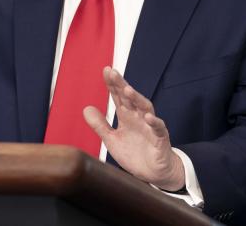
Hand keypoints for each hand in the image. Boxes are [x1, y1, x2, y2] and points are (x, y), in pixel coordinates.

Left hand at [83, 67, 184, 190]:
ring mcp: (150, 127)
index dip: (113, 84)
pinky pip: (159, 128)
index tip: (106, 70)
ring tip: (127, 90)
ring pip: (145, 108)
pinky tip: (147, 116)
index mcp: (127, 117)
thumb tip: (86, 108)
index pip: (119, 97)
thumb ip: (100, 125)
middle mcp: (138, 117)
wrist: (153, 174)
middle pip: (130, 98)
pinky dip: (154, 122)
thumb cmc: (134, 154)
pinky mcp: (160, 139)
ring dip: (137, 99)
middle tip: (113, 73)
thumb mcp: (112, 140)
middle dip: (122, 85)